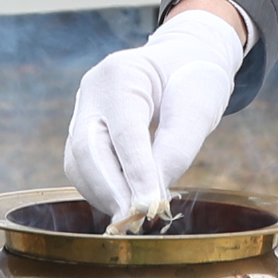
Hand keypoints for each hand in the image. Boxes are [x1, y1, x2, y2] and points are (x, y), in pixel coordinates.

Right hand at [63, 0, 246, 228]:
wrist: (183, 58)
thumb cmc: (194, 77)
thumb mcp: (199, 108)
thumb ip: (175, 151)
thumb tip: (151, 198)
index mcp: (122, 74)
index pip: (124, 132)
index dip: (135, 173)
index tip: (149, 206)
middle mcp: (93, 91)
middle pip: (88, 149)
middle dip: (110, 189)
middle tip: (133, 219)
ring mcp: (83, 109)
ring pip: (78, 162)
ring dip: (103, 194)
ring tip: (131, 217)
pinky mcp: (82, 129)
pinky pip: (83, 166)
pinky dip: (102, 188)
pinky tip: (124, 202)